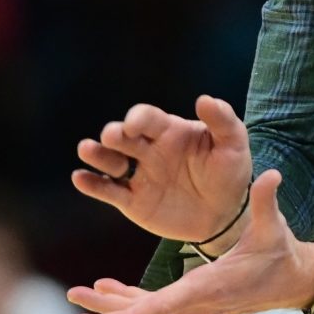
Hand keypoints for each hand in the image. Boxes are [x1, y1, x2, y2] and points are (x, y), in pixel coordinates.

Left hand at [67, 170, 313, 313]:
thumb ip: (266, 203)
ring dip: (110, 308)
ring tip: (77, 297)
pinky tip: (105, 288)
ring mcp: (192, 307)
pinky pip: (152, 306)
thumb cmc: (281, 254)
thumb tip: (273, 174)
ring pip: (143, 313)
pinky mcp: (191, 302)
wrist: (292, 281)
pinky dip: (127, 299)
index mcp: (209, 288)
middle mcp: (196, 304)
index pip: (164, 306)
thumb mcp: (273, 227)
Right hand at [72, 97, 252, 243]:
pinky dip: (91, 184)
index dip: (138, 118)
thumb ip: (222, 121)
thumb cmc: (229, 172)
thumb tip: (204, 99)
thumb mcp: (233, 145)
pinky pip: (108, 190)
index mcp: (169, 131)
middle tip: (113, 138)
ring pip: (109, 160)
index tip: (135, 124)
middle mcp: (148, 149)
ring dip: (96, 154)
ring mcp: (138, 175)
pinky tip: (80, 178)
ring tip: (87, 150)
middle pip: (122, 135)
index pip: (147, 118)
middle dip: (114, 134)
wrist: (226, 214)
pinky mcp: (133, 201)